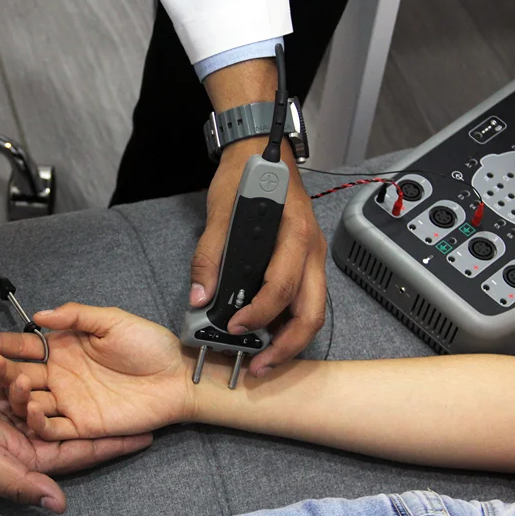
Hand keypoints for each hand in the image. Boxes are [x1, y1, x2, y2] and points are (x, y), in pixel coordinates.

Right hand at [0, 303, 194, 441]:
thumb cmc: (148, 345)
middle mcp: (61, 376)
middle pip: (22, 374)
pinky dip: (38, 421)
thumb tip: (40, 314)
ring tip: (13, 382)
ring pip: (31, 402)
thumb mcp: (111, 321)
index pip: (28, 346)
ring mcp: (69, 401)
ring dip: (17, 394)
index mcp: (64, 349)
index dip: (6, 342)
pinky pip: (52, 427)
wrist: (176, 376)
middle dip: (2, 368)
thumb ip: (76, 316)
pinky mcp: (81, 425)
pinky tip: (32, 408)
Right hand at [0, 370, 151, 511]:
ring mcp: (10, 413)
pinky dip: (29, 366)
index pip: (80, 452)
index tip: (147, 436)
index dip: (113, 445)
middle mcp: (24, 437)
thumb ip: (22, 483)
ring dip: (56, 379)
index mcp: (28, 458)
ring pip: (47, 394)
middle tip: (129, 391)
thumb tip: (59, 506)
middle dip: (98, 408)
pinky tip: (40, 349)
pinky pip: (23, 377)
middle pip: (71, 422)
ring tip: (75, 358)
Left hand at [191, 138, 327, 377]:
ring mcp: (313, 257)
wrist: (261, 149)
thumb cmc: (243, 177)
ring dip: (292, 340)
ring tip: (264, 359)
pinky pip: (307, 300)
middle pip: (312, 311)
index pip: (280, 286)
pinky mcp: (307, 262)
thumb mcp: (220, 213)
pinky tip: (269, 335)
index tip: (234, 328)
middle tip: (258, 366)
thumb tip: (199, 299)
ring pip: (314, 310)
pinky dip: (291, 323)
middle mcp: (311, 249)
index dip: (259, 314)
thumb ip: (209, 257)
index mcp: (293, 234)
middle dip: (287, 345)